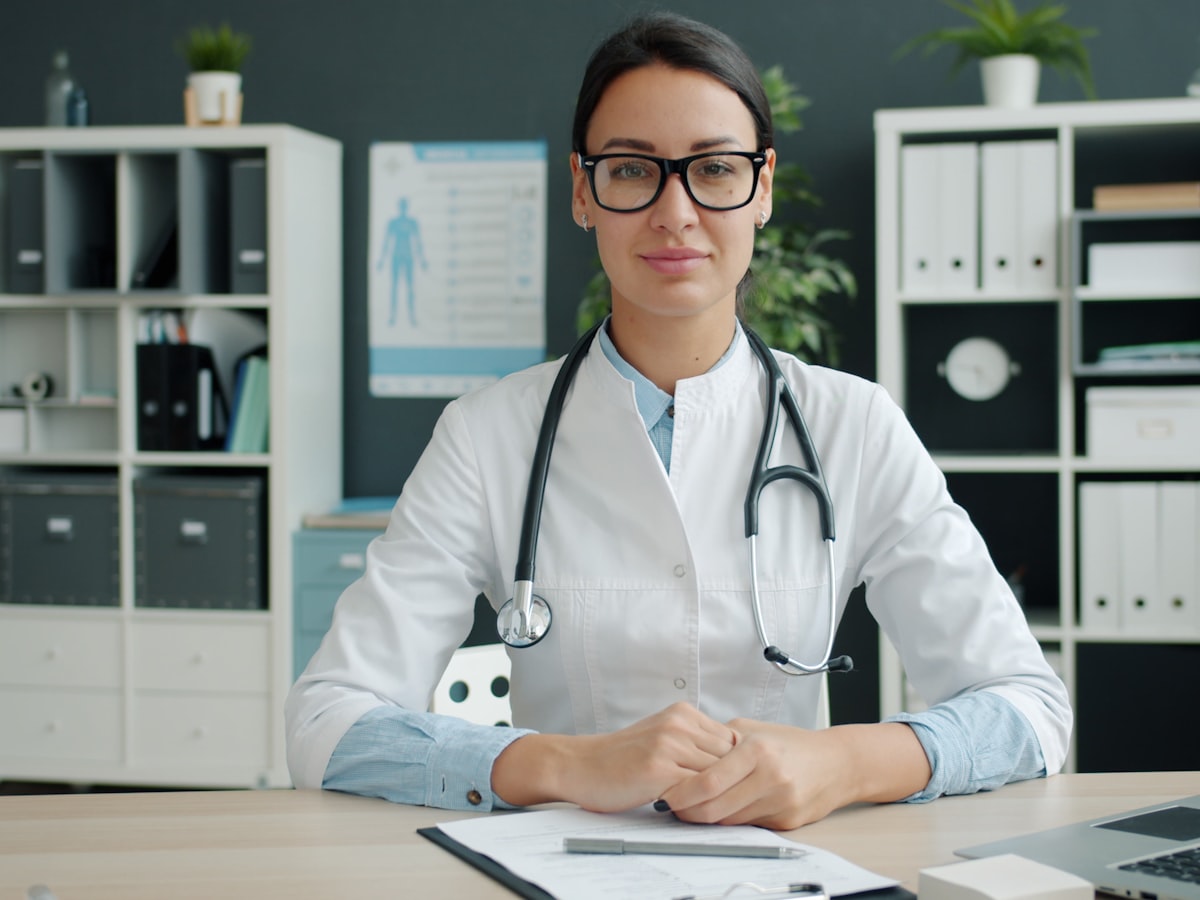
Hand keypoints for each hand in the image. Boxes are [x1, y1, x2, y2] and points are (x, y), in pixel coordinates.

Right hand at [491, 702, 736, 811]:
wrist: (579, 765)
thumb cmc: (620, 760)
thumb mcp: (661, 737)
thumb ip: (693, 743)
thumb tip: (734, 765)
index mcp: (683, 713)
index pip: (732, 742)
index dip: (733, 769)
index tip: (727, 788)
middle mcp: (679, 723)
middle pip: (730, 759)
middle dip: (728, 784)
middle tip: (720, 805)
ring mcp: (669, 743)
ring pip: (717, 776)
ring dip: (714, 797)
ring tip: (703, 811)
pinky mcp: (659, 768)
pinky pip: (697, 791)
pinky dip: (698, 806)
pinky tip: (686, 813)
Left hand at [658, 720, 930, 830]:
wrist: (837, 763)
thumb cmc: (789, 743)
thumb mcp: (753, 730)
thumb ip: (719, 741)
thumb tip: (682, 752)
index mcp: (758, 750)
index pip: (708, 782)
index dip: (681, 792)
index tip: (665, 794)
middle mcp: (771, 777)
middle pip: (714, 808)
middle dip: (687, 811)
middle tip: (670, 806)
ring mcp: (781, 802)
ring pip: (728, 821)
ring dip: (705, 817)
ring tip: (690, 807)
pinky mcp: (787, 822)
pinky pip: (747, 826)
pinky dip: (729, 820)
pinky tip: (720, 809)